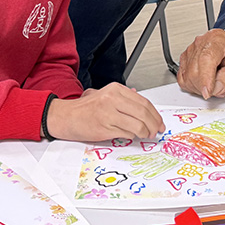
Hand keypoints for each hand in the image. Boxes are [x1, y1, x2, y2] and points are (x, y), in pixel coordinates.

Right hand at [45, 83, 164, 141]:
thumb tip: (143, 106)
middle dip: (154, 124)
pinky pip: (127, 133)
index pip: (143, 101)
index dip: (155, 114)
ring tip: (146, 135)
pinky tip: (134, 136)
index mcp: (116, 89)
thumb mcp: (105, 95)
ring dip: (146, 132)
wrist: (65, 116)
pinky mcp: (105, 127)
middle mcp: (113, 98)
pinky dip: (134, 136)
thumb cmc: (84, 109)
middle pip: (144, 112)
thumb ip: (124, 98)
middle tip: (157, 130)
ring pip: (138, 124)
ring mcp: (109, 112)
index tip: (159, 121)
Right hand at [177, 28, 224, 98]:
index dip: (205, 79)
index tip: (208, 93)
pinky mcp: (186, 58)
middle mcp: (202, 42)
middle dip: (205, 87)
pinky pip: (182, 77)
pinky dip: (192, 85)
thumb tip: (215, 89)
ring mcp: (192, 49)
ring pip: (187, 76)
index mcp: (218, 40)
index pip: (206, 59)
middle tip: (219, 89)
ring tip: (214, 84)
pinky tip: (204, 83)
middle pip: (194, 70)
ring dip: (199, 87)